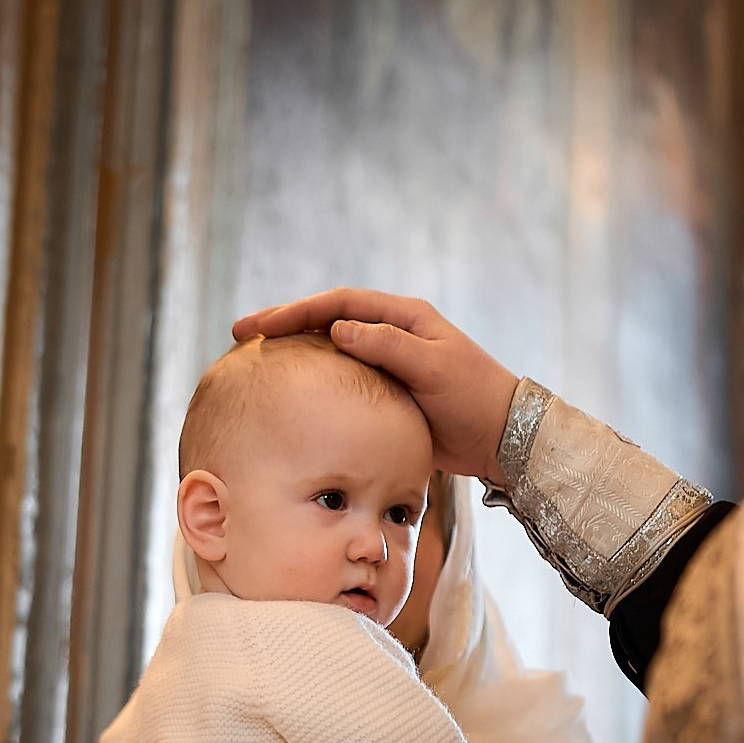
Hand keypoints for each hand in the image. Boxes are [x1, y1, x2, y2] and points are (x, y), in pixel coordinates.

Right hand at [233, 289, 519, 484]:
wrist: (503, 438)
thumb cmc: (473, 398)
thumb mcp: (433, 368)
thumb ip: (388, 346)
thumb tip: (337, 330)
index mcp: (404, 316)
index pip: (338, 304)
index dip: (296, 311)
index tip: (260, 327)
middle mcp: (392, 332)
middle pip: (327, 320)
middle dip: (284, 325)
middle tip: (240, 335)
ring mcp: (388, 361)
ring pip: (330, 348)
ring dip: (294, 349)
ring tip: (255, 358)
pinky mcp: (386, 391)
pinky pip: (341, 378)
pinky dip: (313, 378)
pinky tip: (289, 391)